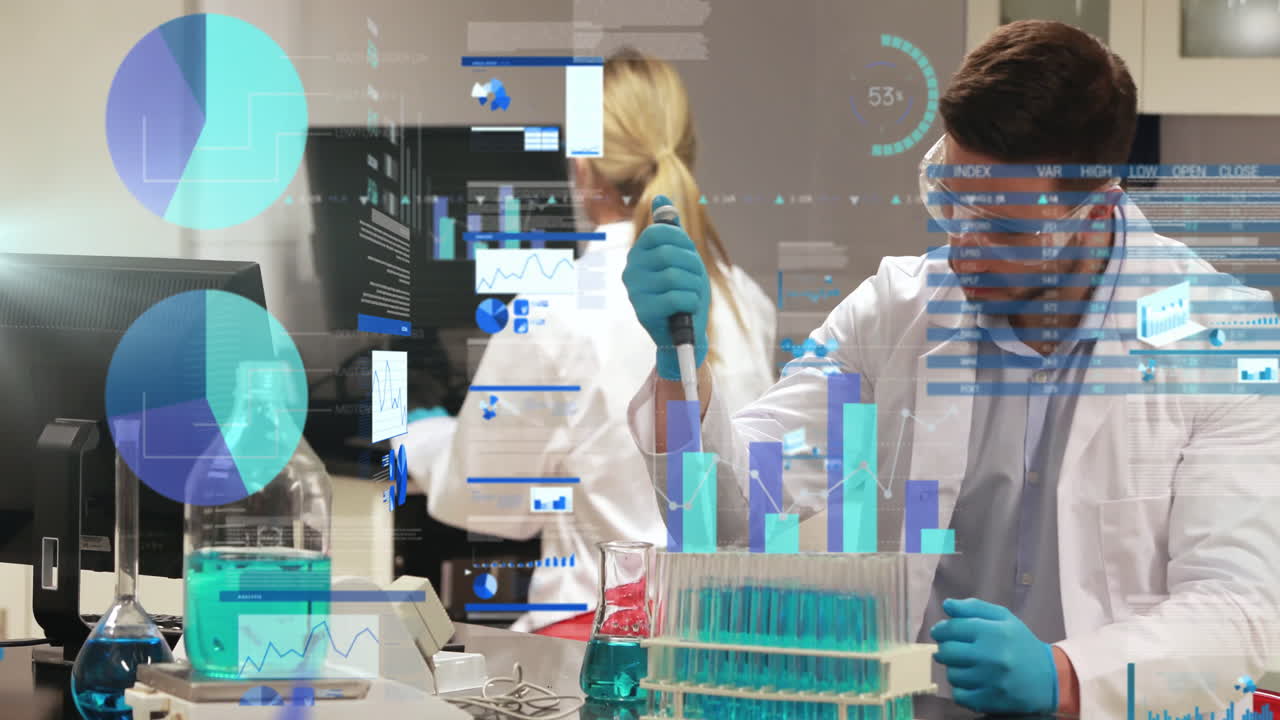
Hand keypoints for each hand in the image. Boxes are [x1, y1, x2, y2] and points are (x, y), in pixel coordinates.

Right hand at [622, 195, 709, 379]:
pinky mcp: (644, 312)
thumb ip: (671, 230)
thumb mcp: (681, 258)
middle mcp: (631, 271)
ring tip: (689, 298)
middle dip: (693, 268)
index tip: (688, 256)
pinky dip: (691, 303)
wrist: (682, 335)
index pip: (659, 232)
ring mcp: (635, 292)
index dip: (681, 241)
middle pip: (670, 254)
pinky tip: (686, 310)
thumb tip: (661, 197)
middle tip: (693, 282)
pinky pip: (678, 297)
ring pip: (676, 276)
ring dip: (694, 287)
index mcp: (639, 254)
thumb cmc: (683, 293)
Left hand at [930, 598, 1058, 713]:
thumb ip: (973, 608)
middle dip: (945, 649)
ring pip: (952, 674)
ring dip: (954, 669)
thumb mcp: (1003, 618)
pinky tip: (971, 681)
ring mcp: (991, 681)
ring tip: (966, 665)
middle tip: (952, 649)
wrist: (1049, 678)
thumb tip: (946, 605)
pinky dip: (961, 689)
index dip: (941, 630)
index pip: (952, 629)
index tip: (940, 632)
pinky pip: (959, 695)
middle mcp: (992, 656)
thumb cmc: (1021, 644)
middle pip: (947, 652)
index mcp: (995, 632)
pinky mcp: (991, 701)